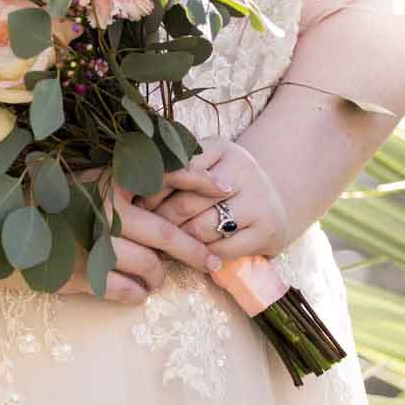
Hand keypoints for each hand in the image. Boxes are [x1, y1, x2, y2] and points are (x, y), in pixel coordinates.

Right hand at [58, 167, 222, 304]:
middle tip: (212, 263)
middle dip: (197, 252)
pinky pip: (129, 291)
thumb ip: (126, 180)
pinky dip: (138, 294)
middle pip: (167, 235)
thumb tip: (178, 182)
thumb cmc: (58, 205)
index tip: (225, 190)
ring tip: (155, 277)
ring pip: (150, 267)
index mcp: (109, 181)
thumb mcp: (90, 181)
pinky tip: (135, 289)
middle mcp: (104, 209)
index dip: (198, 179)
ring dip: (158, 277)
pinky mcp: (85, 274)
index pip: (164, 173)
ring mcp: (94, 243)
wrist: (9, 231)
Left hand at [133, 137, 292, 261]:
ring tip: (163, 246)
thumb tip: (129, 189)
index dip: (152, 191)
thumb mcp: (205, 164)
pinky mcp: (267, 231)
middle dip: (161, 222)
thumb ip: (176, 169)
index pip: (177, 170)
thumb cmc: (225, 181)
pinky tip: (192, 256)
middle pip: (186, 203)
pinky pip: (222, 250)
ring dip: (179, 242)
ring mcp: (258, 201)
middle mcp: (243, 170)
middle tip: (144, 232)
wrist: (275, 197)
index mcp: (221, 148)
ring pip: (202, 229)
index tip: (136, 205)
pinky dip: (203, 256)